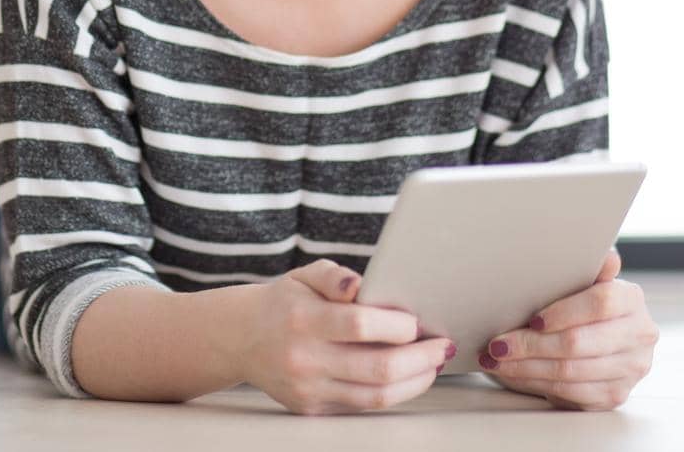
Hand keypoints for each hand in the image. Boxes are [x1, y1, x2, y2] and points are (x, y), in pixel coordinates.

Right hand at [237, 259, 455, 414]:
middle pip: (377, 367)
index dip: (397, 325)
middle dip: (420, 358)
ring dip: (414, 382)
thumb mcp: (303, 276)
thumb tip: (362, 285)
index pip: (359, 324)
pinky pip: (362, 405)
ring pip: (375, 395)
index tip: (417, 321)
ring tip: (433, 366)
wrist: (241, 338)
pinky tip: (407, 378)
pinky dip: (392, 393)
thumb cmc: (284, 302)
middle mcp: (303, 357)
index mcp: (302, 318)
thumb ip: (333, 276)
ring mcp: (307, 387)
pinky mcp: (311, 407)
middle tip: (442, 347)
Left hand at [478, 246, 658, 409]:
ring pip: (571, 371)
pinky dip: (535, 383)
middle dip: (531, 345)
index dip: (563, 312)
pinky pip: (571, 393)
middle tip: (498, 344)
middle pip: (579, 342)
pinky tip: (512, 373)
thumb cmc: (578, 303)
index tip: (531, 319)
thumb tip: (606, 256)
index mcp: (632, 299)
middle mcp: (639, 336)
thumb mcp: (581, 279)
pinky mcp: (615, 395)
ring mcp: (630, 369)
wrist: (595, 337)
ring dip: (526, 367)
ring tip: (497, 359)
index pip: (601, 304)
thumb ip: (589, 268)